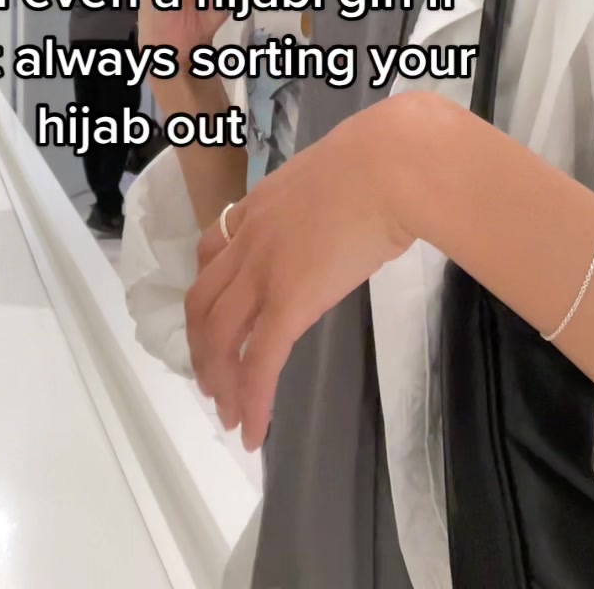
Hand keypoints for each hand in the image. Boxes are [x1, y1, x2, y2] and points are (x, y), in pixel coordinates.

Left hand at [185, 99, 414, 448]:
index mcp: (258, 205)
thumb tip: (338, 222)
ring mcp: (263, 270)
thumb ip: (319, 206)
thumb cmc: (382, 163)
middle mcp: (248, 238)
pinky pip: (257, 362)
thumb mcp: (332, 178)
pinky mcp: (289, 301)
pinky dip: (251, 401)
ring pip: (218, 337)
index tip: (214, 319)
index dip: (208, 292)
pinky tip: (254, 430)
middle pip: (202, 302)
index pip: (211, 251)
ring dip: (218, 381)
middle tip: (212, 382)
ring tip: (229, 414)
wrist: (393, 166)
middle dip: (201, 347)